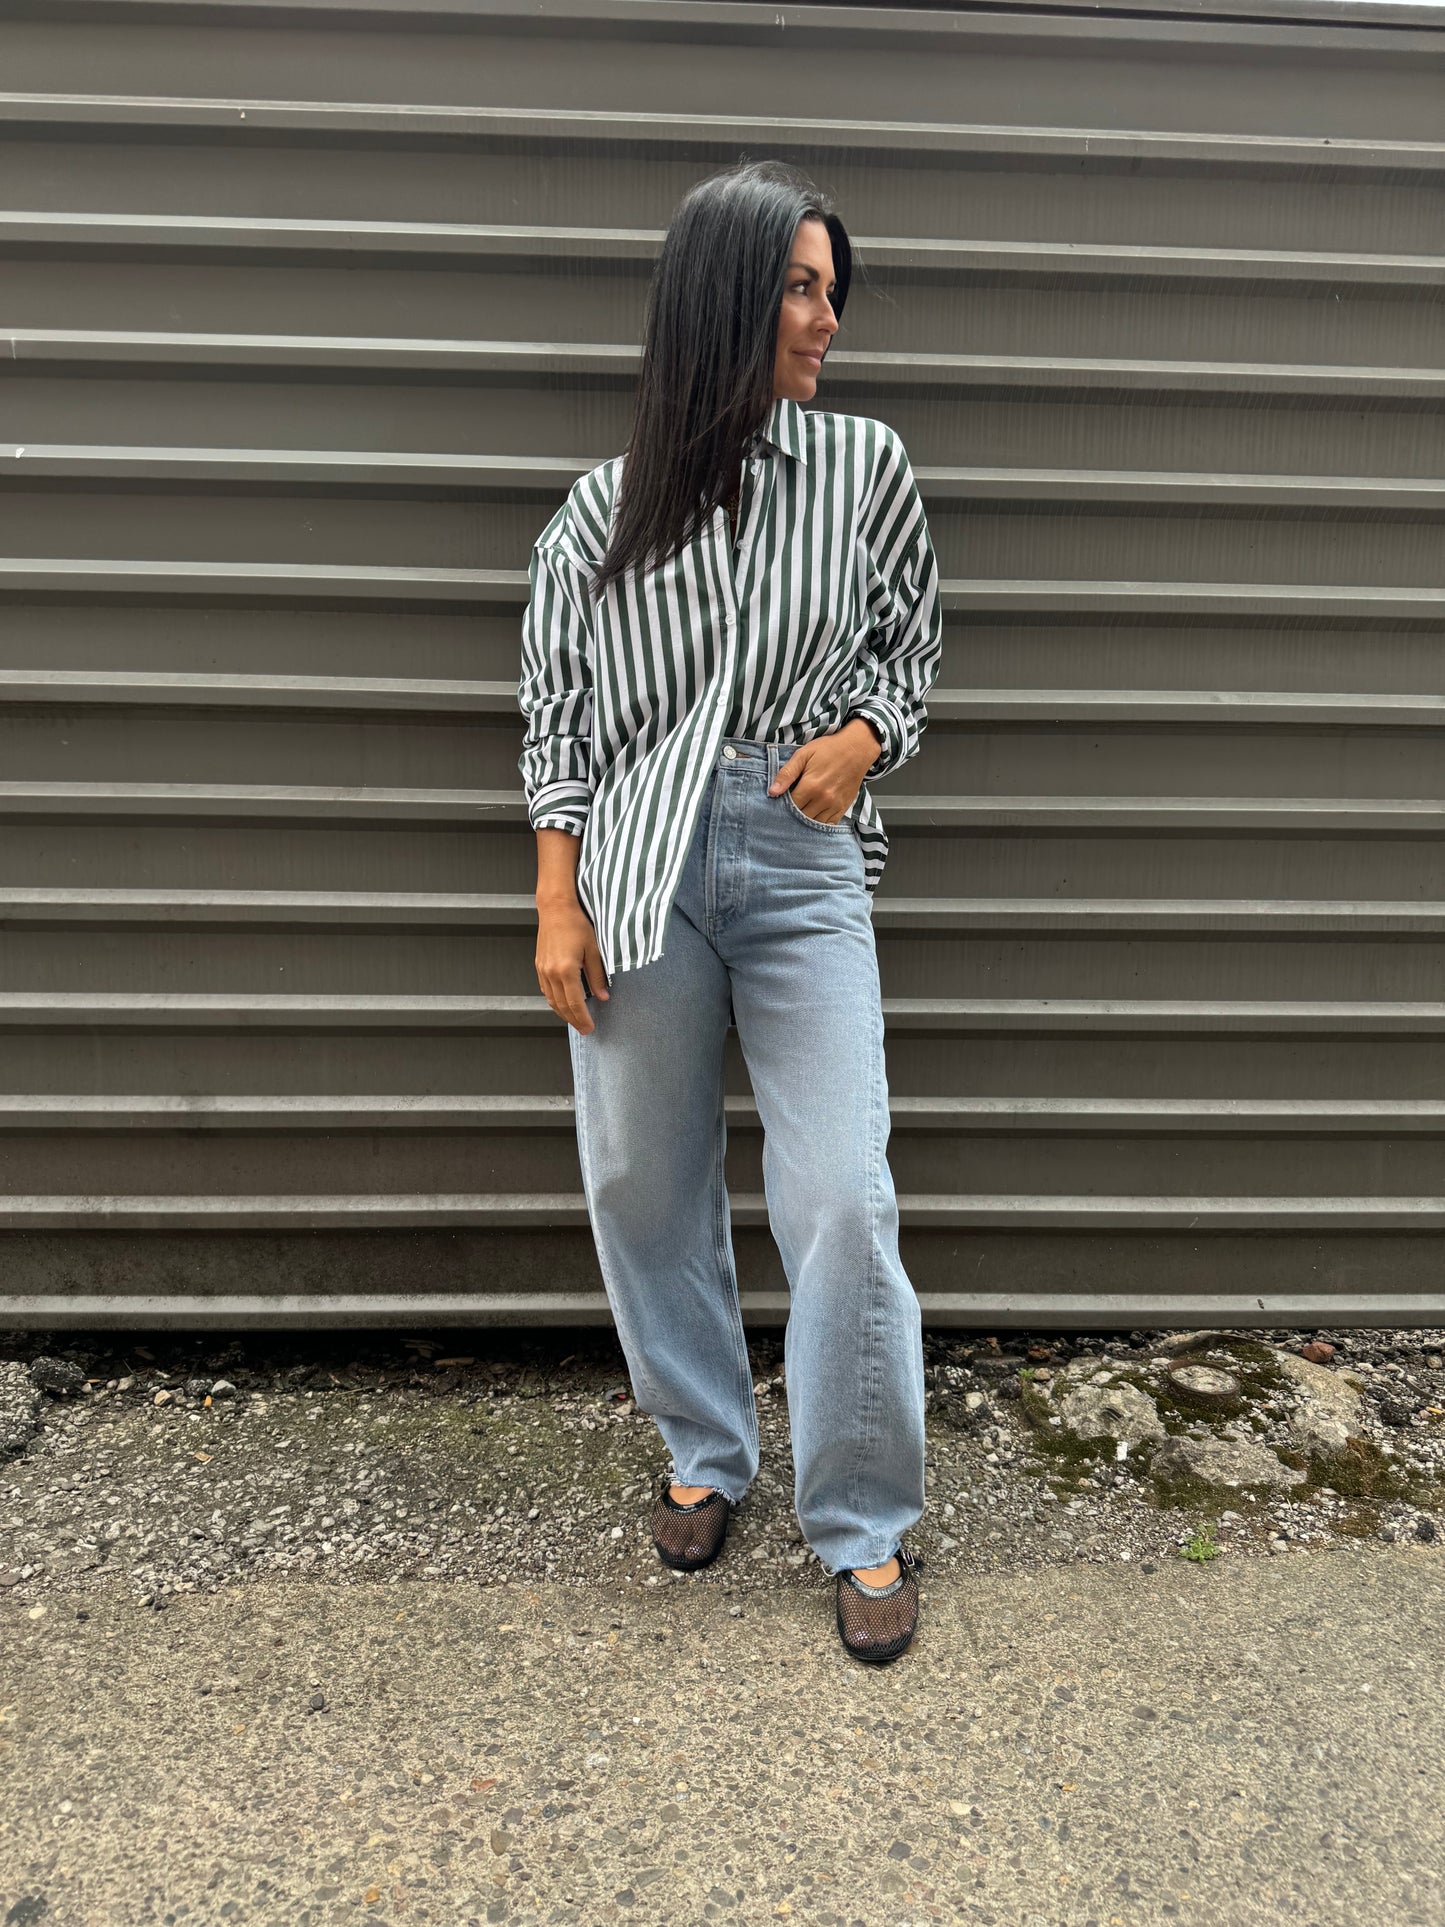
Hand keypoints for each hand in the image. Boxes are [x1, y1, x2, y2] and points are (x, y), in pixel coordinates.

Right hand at [536, 898, 609, 1033]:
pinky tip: (562, 1003)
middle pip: (561, 1006)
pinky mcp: (539, 965)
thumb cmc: (576, 924)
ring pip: (551, 1000)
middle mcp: (551, 973)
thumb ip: (598, 975)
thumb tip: (603, 997)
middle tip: (584, 1029)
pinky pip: (546, 990)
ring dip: (563, 1014)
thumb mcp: (594, 949)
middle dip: (573, 1021)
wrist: (555, 908)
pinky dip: (554, 1001)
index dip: (583, 1018)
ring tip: (575, 1020)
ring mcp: (543, 970)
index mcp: (566, 970)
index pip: (575, 1003)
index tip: (590, 1028)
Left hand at [767, 719, 881, 823]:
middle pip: (800, 817)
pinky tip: (813, 816)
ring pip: (813, 823)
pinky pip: (828, 824)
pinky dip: (819, 823)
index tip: (779, 802)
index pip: (790, 806)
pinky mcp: (843, 808)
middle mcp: (823, 799)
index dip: (782, 806)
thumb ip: (787, 773)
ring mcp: (834, 805)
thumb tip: (772, 791)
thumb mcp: (803, 754)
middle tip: (787, 808)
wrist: (857, 749)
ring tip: (800, 811)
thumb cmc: (829, 749)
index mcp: (811, 786)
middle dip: (792, 815)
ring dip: (804, 821)